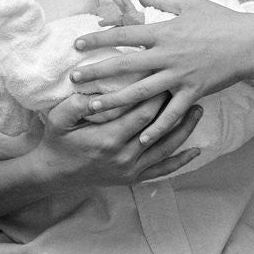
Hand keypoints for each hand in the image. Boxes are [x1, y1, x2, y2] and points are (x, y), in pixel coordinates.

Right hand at [34, 90, 203, 185]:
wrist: (55, 173)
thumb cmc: (58, 141)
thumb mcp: (58, 119)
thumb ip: (75, 104)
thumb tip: (94, 92)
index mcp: (109, 139)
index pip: (142, 113)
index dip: (157, 94)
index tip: (167, 75)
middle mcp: (124, 156)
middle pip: (159, 127)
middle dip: (174, 105)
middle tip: (187, 86)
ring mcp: (131, 170)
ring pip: (166, 148)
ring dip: (185, 129)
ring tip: (198, 109)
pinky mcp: (134, 178)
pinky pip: (162, 171)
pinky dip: (180, 161)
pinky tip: (195, 151)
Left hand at [72, 0, 253, 144]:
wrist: (251, 43)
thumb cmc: (220, 20)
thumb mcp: (190, 3)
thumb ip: (162, 0)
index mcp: (164, 32)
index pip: (123, 35)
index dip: (98, 39)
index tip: (77, 44)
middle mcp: (167, 55)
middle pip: (125, 65)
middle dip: (97, 73)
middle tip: (74, 79)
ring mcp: (180, 76)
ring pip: (141, 92)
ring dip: (115, 102)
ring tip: (93, 110)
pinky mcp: (193, 92)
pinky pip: (171, 114)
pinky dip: (156, 128)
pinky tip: (140, 139)